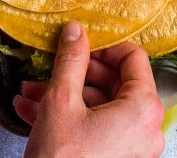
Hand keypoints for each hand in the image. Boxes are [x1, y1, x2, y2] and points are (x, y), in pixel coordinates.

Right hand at [15, 22, 164, 157]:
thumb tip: (76, 30)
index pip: (134, 58)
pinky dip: (70, 120)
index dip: (103, 47)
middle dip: (75, 75)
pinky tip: (32, 113)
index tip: (79, 47)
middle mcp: (147, 130)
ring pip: (100, 109)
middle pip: (115, 84)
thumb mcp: (61, 101)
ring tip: (30, 94)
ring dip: (64, 98)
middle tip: (49, 70)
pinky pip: (98, 131)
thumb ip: (72, 60)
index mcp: (144, 109)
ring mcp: (133, 150)